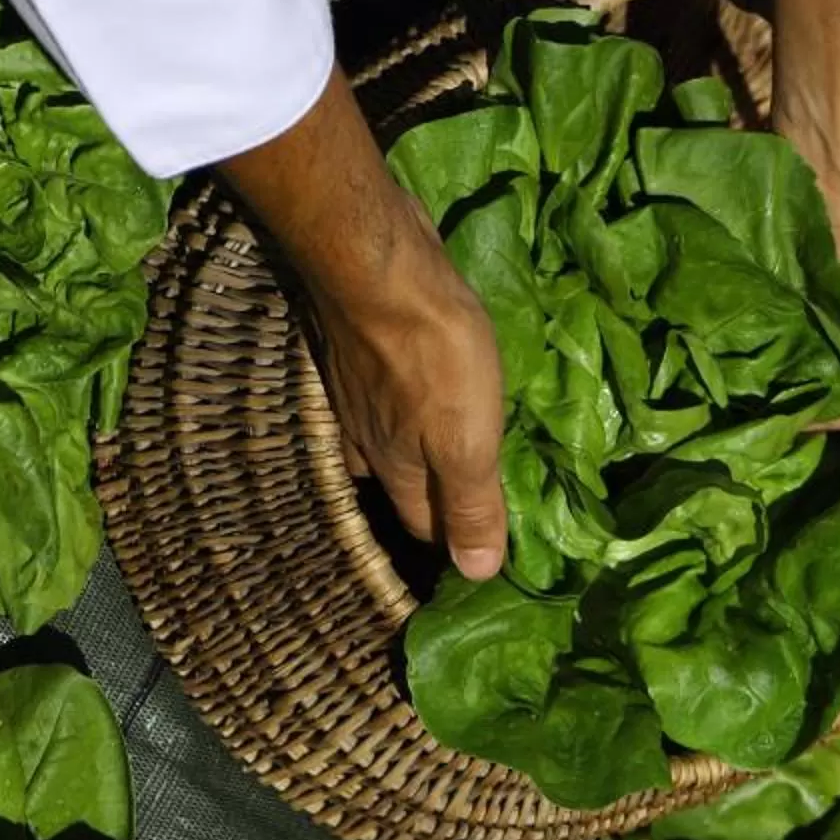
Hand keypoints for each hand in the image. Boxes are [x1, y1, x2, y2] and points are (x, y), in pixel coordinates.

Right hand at [304, 187, 510, 578]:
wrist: (376, 265)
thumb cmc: (431, 355)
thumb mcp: (467, 440)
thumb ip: (471, 504)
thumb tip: (477, 574)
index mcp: (397, 469)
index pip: (426, 527)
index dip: (456, 541)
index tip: (485, 548)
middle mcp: (366, 441)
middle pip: (400, 487)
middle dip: (431, 501)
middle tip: (469, 502)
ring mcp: (354, 394)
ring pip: (383, 443)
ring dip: (410, 455)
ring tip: (442, 455)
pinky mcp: (357, 351)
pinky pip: (379, 398)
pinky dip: (399, 409)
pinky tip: (413, 393)